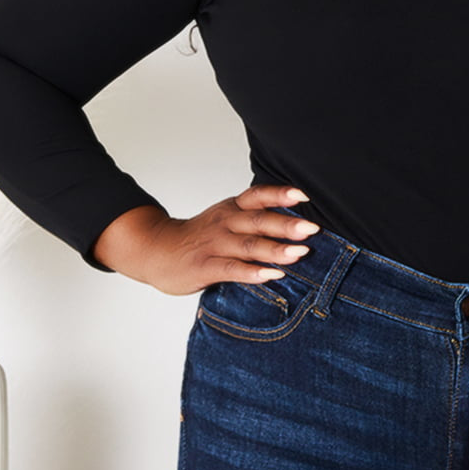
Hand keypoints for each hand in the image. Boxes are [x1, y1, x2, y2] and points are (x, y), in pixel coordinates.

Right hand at [92, 184, 320, 295]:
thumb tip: (299, 226)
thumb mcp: (226, 220)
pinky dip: (253, 272)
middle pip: (259, 221)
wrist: (156, 250)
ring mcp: (215, 245)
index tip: (304, 196)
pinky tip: (272, 275)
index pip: (258, 196)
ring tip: (300, 253)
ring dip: (276, 249)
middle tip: (312, 229)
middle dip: (287, 225)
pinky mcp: (205, 266)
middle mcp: (225, 223)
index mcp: (232, 209)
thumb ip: (255, 221)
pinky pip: (232, 269)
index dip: (280, 194)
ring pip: (249, 245)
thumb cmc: (200, 237)